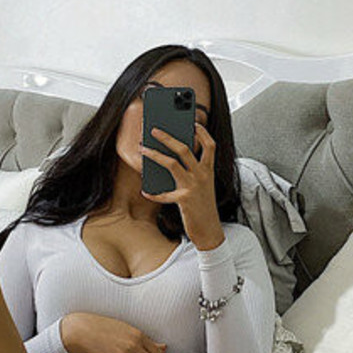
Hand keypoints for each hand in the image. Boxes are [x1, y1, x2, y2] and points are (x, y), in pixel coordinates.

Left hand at [141, 123, 224, 250]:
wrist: (210, 230)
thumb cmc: (203, 206)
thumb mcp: (202, 186)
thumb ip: (192, 171)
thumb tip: (171, 157)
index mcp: (209, 171)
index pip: (210, 145)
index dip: (202, 132)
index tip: (192, 122)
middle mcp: (203, 176)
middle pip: (184, 149)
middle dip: (167, 137)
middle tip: (153, 129)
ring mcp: (193, 187)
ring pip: (171, 164)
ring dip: (154, 154)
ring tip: (142, 148)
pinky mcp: (184, 200)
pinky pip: (164, 194)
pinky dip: (153, 193)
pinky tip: (145, 191)